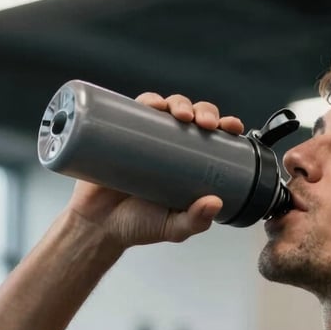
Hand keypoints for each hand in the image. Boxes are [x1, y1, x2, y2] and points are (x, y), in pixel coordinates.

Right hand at [66, 93, 244, 247]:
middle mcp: (171, 148)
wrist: (98, 225)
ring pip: (168, 109)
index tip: (232, 127)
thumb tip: (215, 203)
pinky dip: (147, 101)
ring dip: (179, 103)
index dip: (225, 127)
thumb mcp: (174, 228)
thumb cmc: (138, 225)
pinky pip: (135, 109)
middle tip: (204, 124)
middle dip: (205, 112)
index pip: (214, 139)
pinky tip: (153, 104)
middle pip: (194, 118)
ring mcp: (146, 138)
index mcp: (190, 166)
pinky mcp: (121, 133)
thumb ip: (196, 221)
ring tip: (181, 114)